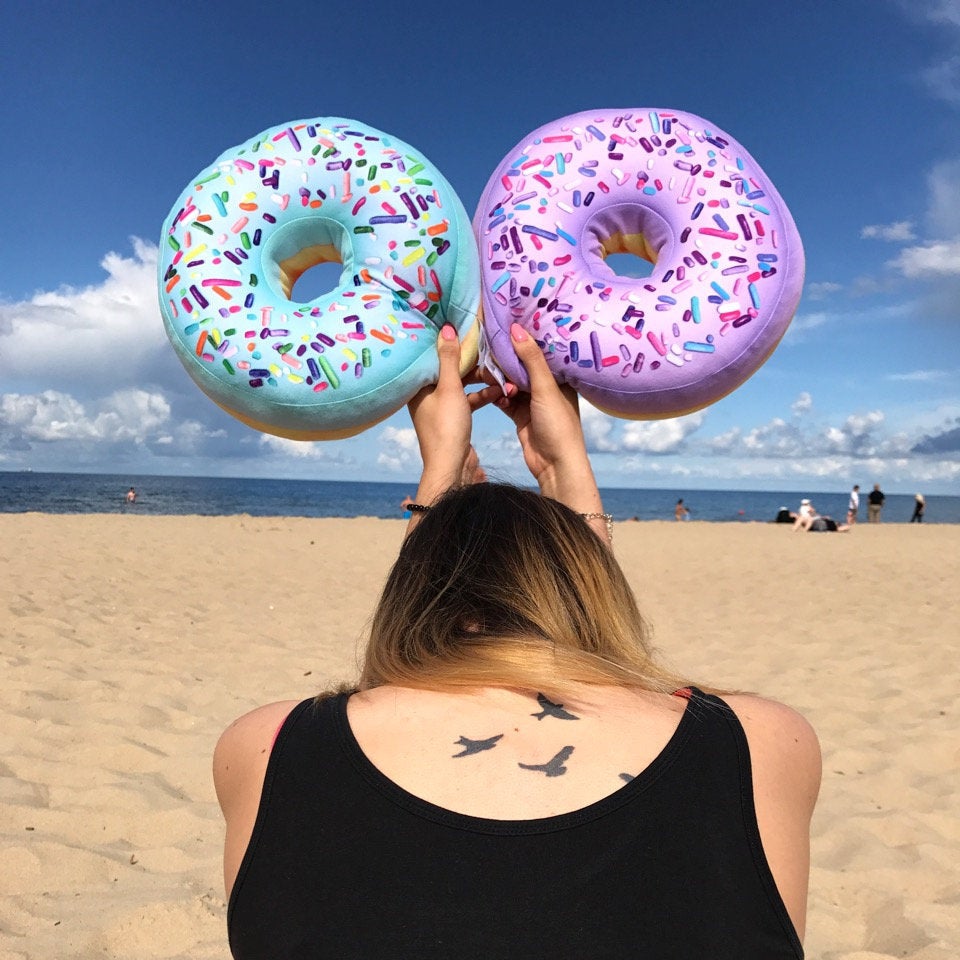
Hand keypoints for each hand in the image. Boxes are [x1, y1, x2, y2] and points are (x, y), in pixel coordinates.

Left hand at [406, 324, 501, 503]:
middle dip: (470, 363)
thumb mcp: (449, 388)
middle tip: (488, 351)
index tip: (463, 329)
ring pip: (461, 385)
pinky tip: (499, 392)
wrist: (452, 466)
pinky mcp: (454, 418)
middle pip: (449, 370)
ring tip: (497, 373)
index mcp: (418, 385)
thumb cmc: (446, 426)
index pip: (432, 356)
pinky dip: (481, 396)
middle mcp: (426, 394)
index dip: (447, 342)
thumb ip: (450, 359)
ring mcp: (440, 407)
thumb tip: (446, 329)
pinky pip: (468, 400)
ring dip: (480, 380)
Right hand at [493, 324, 604, 528]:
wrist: (555, 465)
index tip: (504, 324)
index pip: (539, 351)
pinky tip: (490, 392)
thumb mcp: (545, 389)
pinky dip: (497, 396)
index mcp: (559, 377)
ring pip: (510, 382)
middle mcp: (546, 386)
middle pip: (521, 366)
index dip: (523, 338)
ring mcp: (532, 401)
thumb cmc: (558, 426)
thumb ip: (530, 359)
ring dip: (499, 379)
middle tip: (486, 349)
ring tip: (485, 373)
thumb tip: (516, 329)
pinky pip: (505, 399)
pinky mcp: (520, 415)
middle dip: (505, 360)